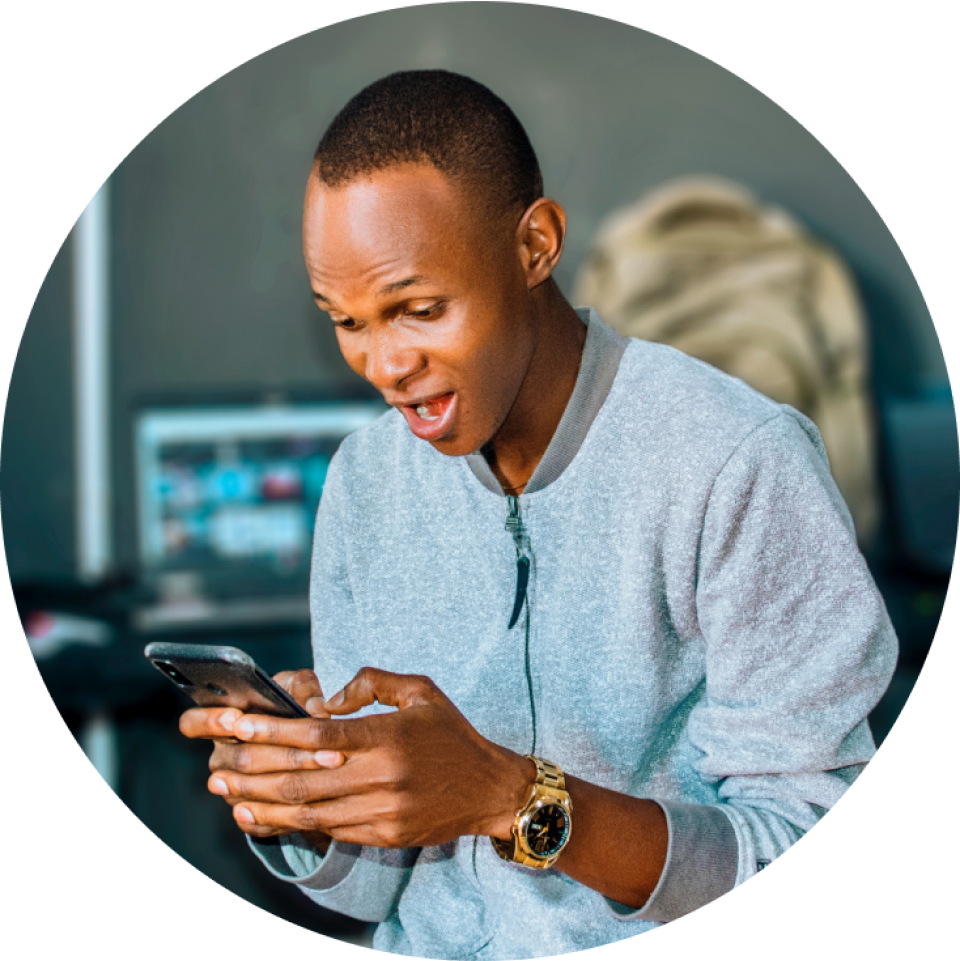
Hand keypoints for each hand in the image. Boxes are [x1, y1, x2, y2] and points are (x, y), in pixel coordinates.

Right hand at [178, 669, 342, 848]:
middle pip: (238, 758)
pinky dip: (287, 809)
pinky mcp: (247, 814)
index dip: (209, 721)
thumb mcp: (298, 687)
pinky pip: (258, 819)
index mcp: (222, 720)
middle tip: (319, 743)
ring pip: (252, 788)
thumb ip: (304, 687)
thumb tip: (315, 710)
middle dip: (284, 750)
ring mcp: (230, 788)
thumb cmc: (293, 705)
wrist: (306, 746)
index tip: (236, 717)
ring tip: (330, 762)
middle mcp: (221, 755)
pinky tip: (313, 800)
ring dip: (294, 776)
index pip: (193, 723)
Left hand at [204, 667, 534, 848]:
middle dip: (252, 770)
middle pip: (302, 777)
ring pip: (307, 810)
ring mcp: (381, 812)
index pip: (319, 737)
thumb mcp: (421, 691)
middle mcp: (382, 777)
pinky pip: (326, 830)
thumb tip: (328, 698)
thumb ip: (373, 683)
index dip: (273, 732)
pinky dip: (288, 824)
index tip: (238, 725)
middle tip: (216, 762)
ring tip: (225, 791)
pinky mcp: (382, 835)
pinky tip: (261, 815)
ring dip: (260, 801)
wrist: (490, 790)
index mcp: (389, 737)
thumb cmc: (452, 734)